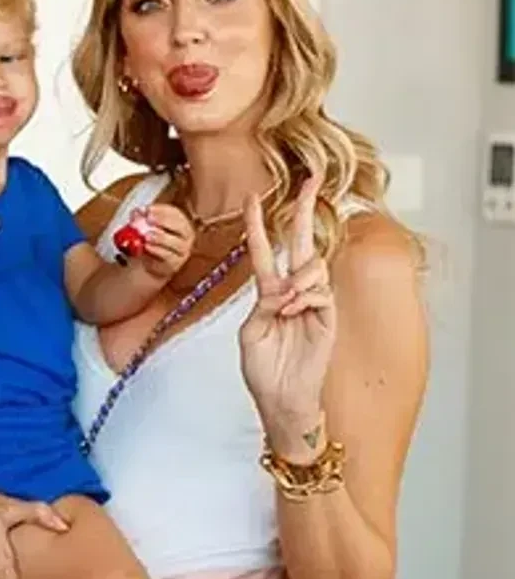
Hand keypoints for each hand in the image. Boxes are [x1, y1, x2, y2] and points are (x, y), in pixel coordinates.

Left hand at [130, 203, 195, 279]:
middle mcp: (186, 235)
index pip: (175, 213)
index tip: (148, 209)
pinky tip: (147, 246)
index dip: (161, 210)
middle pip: (181, 226)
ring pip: (177, 243)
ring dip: (161, 238)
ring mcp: (183, 250)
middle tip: (149, 219)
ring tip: (147, 235)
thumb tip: (136, 212)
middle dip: (165, 220)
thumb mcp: (145, 228)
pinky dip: (157, 250)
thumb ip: (141, 219)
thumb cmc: (151, 241)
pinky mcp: (175, 263)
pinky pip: (169, 256)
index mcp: (180, 222)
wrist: (151, 262)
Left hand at [238, 174, 335, 458]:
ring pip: (313, 265)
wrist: (282, 399)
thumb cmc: (263, 370)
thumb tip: (283, 288)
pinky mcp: (329, 316)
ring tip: (285, 304)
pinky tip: (294, 312)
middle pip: (301, 242)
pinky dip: (306, 297)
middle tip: (312, 179)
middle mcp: (292, 292)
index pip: (264, 251)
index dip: (259, 224)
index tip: (253, 197)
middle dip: (305, 210)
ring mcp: (313, 302)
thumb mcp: (250, 334)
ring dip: (298, 278)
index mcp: (268, 294)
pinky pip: (321, 291)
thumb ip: (262, 305)